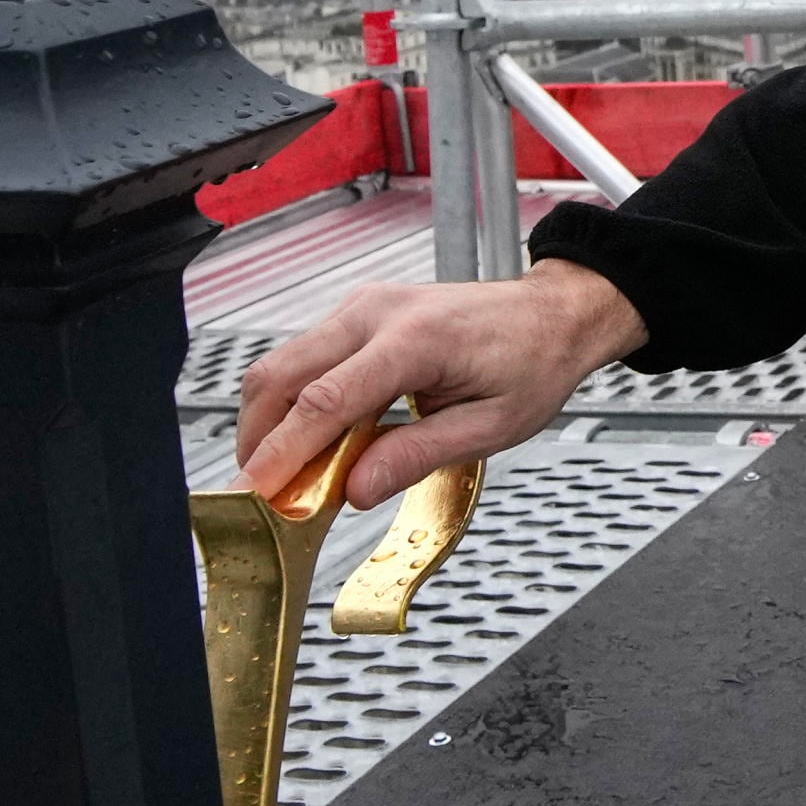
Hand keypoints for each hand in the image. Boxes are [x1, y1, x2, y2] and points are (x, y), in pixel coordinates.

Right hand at [233, 261, 642, 510]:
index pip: (323, 401)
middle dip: (258, 441)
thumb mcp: (491, 426)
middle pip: (281, 377)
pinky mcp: (357, 315)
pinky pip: (304, 360)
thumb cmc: (533, 362)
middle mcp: (376, 313)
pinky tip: (310, 446)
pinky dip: (292, 405)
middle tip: (259, 497)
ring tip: (285, 479)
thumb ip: (418, 456)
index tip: (254, 493)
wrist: (552, 314)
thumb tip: (354, 490)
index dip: (280, 453)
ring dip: (270, 424)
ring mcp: (361, 308)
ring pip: (282, 366)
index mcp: (415, 339)